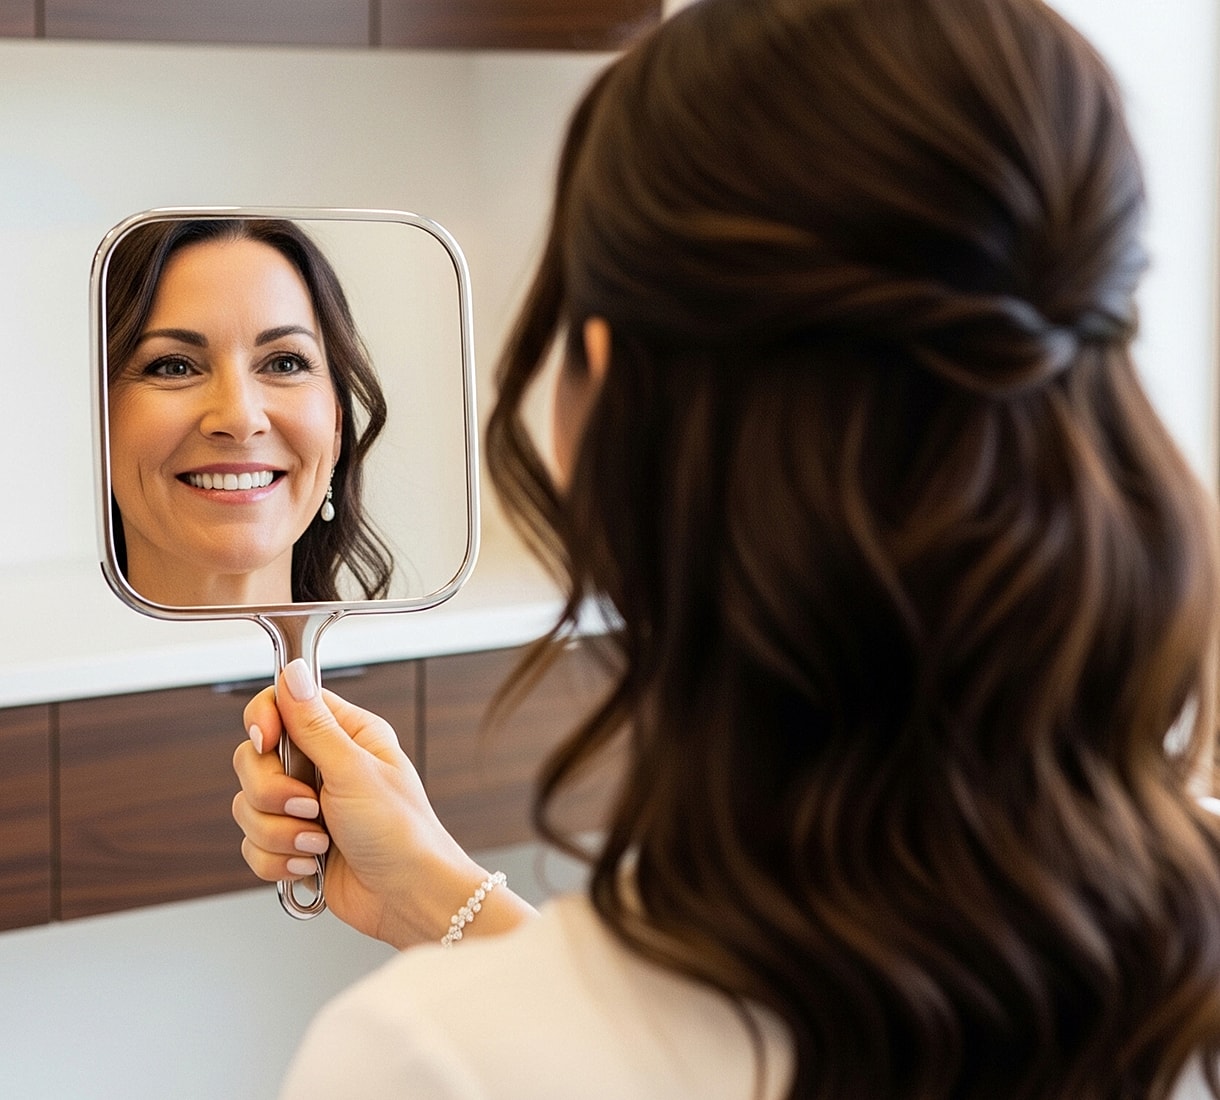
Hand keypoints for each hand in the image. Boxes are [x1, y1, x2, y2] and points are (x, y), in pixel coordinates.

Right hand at [232, 658, 535, 947]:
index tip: (265, 742)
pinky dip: (278, 860)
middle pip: (252, 760)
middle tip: (310, 806)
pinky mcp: (292, 844)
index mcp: (345, 734)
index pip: (281, 705)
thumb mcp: (354, 770)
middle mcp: (321, 766)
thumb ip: (314, 725)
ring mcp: (304, 807)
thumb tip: (293, 672)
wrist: (408, 897)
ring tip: (319, 842)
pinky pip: (253, 845)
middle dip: (272, 792)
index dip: (263, 722)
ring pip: (247, 807)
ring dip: (280, 832)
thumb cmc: (401, 832)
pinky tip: (310, 865)